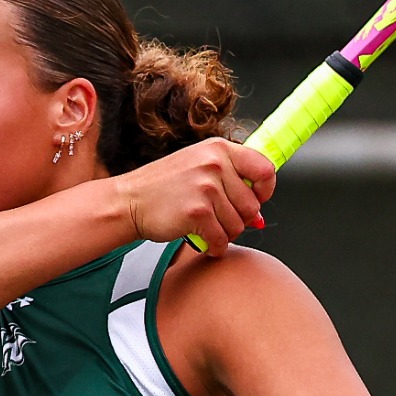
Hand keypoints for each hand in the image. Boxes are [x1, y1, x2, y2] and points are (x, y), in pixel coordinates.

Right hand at [111, 138, 277, 254]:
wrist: (130, 201)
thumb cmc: (164, 187)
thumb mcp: (199, 167)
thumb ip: (232, 183)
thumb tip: (260, 216)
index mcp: (219, 149)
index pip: (266, 169)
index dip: (265, 190)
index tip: (256, 199)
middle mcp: (215, 164)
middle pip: (252, 205)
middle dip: (238, 219)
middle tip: (217, 218)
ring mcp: (206, 188)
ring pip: (238, 225)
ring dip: (224, 233)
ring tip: (205, 225)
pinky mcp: (197, 212)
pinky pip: (222, 239)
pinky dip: (214, 246)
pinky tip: (203, 240)